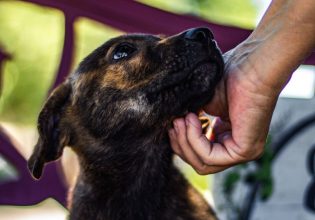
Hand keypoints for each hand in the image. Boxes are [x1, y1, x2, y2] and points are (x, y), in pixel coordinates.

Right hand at [168, 47, 279, 173]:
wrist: (251, 66)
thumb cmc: (229, 76)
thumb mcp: (202, 104)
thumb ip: (188, 121)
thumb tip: (169, 130)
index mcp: (227, 136)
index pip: (199, 154)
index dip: (181, 141)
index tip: (172, 121)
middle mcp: (236, 147)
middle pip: (199, 163)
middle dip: (180, 144)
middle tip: (174, 122)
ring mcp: (242, 152)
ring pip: (202, 164)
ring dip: (185, 142)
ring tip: (181, 120)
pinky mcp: (244, 151)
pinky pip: (209, 156)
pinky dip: (194, 139)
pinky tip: (191, 119)